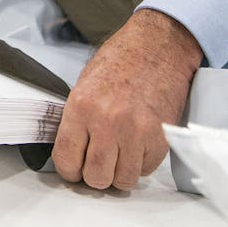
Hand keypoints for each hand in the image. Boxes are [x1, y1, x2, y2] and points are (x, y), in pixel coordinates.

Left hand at [51, 9, 202, 190]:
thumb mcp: (84, 85)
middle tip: (97, 164)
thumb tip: (71, 152)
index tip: (73, 170)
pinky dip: (141, 163)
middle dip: (94, 175)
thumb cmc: (122, 61)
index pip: (66, 159)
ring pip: (123, 180)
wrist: (158, 46)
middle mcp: (107, 122)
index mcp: (81, 107)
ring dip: (119, 173)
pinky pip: (146, 170)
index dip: (68, 171)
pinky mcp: (161, 138)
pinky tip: (137, 144)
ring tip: (119, 155)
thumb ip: (76, 121)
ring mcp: (136, 132)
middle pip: (96, 177)